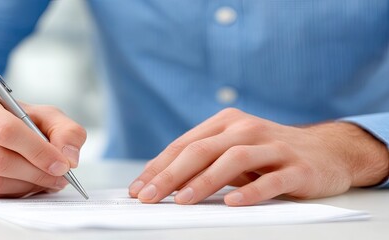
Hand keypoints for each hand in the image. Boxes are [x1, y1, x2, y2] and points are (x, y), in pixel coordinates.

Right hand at [0, 89, 86, 196]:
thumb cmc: (11, 121)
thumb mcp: (41, 116)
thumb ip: (65, 130)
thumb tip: (69, 157)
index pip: (6, 130)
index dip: (37, 151)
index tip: (62, 165)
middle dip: (35, 173)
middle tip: (59, 178)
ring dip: (25, 186)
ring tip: (44, 181)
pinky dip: (9, 194)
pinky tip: (22, 184)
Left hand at [128, 108, 388, 205]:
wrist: (328, 150)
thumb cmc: (270, 153)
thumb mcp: (234, 150)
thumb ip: (204, 160)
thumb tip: (161, 183)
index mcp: (226, 122)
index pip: (185, 145)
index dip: (158, 167)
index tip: (137, 189)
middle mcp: (247, 129)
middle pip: (202, 150)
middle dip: (170, 175)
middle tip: (149, 196)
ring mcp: (274, 146)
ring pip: (232, 160)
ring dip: (204, 181)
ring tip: (181, 200)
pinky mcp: (298, 167)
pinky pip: (272, 179)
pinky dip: (251, 190)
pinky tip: (232, 202)